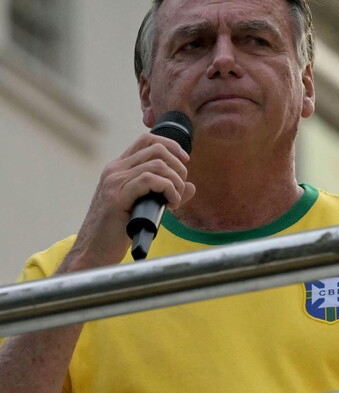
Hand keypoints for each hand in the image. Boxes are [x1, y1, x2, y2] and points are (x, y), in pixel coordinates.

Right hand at [61, 133, 195, 271]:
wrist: (94, 252)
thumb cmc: (119, 232)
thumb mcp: (146, 206)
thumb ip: (167, 193)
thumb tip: (191, 186)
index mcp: (119, 168)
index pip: (147, 140)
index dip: (171, 145)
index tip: (185, 162)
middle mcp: (114, 170)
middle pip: (156, 149)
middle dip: (178, 166)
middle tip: (181, 187)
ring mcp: (114, 182)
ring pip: (157, 165)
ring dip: (175, 182)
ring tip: (175, 200)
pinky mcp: (117, 197)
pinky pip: (150, 180)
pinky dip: (168, 189)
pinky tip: (171, 203)